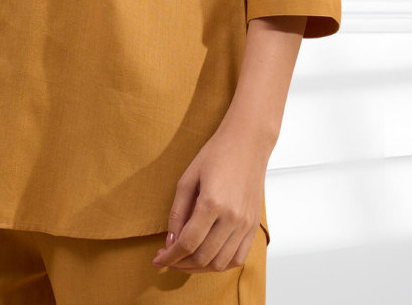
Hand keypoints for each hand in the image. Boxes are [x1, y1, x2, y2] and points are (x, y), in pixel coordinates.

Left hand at [152, 122, 270, 273]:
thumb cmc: (216, 155)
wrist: (247, 143)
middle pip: (203, 257)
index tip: (158, 260)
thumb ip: (178, 212)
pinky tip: (206, 257)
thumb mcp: (188, 178)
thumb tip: (171, 241)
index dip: (170, 256)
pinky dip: (220, 264)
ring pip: (220, 263)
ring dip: (199, 268)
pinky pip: (238, 258)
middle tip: (167, 258)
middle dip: (180, 263)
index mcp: (212, 203)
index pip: (188, 243)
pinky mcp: (253, 226)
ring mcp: (245, 224)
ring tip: (184, 260)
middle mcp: (232, 218)